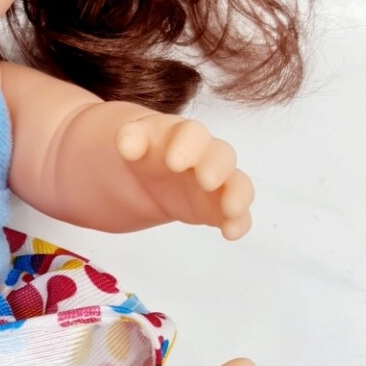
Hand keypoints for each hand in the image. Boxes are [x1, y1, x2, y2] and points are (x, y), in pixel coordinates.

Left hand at [116, 114, 253, 238]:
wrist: (142, 173)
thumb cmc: (144, 151)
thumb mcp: (131, 141)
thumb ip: (129, 139)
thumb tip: (127, 144)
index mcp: (183, 135)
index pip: (192, 133)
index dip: (187, 146)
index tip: (173, 163)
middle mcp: (205, 156)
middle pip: (221, 155)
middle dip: (216, 168)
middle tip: (205, 181)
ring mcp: (215, 182)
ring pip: (238, 184)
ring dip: (237, 195)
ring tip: (231, 209)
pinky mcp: (216, 207)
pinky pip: (237, 214)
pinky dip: (239, 222)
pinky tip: (230, 233)